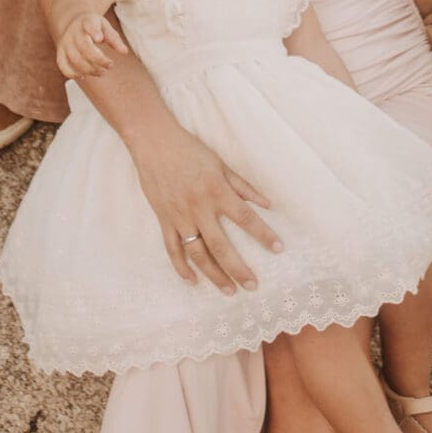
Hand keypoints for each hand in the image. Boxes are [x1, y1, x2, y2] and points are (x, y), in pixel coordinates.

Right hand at [56, 10, 128, 81]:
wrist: (74, 22)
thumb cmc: (94, 26)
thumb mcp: (104, 26)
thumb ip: (113, 38)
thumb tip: (124, 51)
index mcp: (86, 22)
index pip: (89, 26)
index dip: (93, 31)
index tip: (99, 38)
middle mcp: (73, 32)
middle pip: (84, 48)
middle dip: (99, 60)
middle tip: (110, 66)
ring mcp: (65, 43)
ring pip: (75, 59)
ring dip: (89, 69)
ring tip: (102, 72)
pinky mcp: (60, 52)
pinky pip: (63, 65)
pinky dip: (72, 73)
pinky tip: (84, 76)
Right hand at [129, 115, 279, 292]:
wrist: (153, 142)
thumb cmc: (190, 150)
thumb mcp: (220, 164)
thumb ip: (243, 186)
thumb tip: (267, 203)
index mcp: (216, 191)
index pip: (245, 218)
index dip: (263, 234)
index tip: (278, 248)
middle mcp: (199, 208)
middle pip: (222, 246)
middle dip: (238, 269)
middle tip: (252, 285)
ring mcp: (179, 217)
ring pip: (198, 254)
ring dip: (214, 275)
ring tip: (229, 290)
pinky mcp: (164, 220)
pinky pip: (172, 250)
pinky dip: (181, 268)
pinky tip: (193, 281)